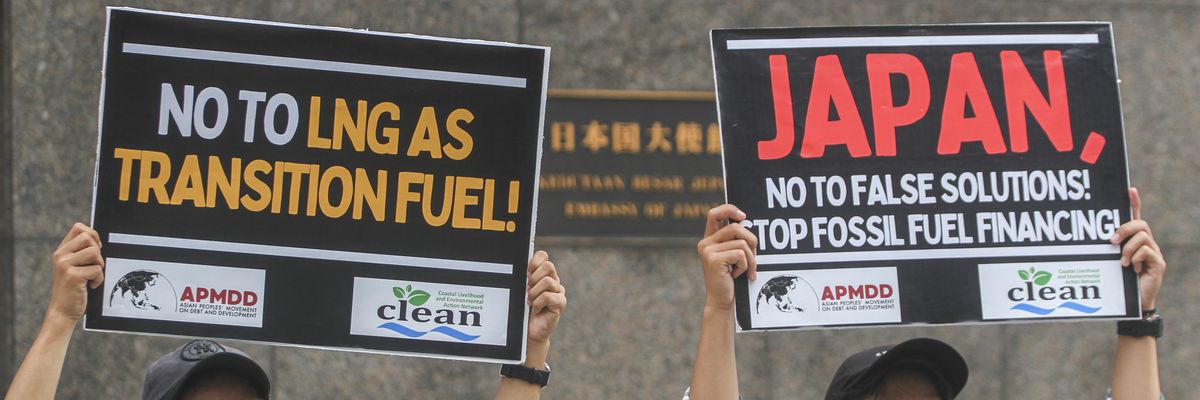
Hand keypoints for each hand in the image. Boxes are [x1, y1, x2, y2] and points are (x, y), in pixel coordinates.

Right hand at [47, 223, 104, 322]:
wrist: (63, 310)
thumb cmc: (74, 288)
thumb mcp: (75, 266)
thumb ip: (82, 252)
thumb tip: (100, 240)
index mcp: (62, 250)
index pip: (78, 228)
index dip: (93, 234)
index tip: (96, 248)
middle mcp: (60, 255)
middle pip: (88, 237)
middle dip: (97, 252)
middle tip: (93, 266)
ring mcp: (65, 265)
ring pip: (94, 252)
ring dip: (99, 266)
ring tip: (91, 276)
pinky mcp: (72, 275)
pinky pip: (97, 270)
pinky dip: (99, 279)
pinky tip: (90, 286)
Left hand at [526, 250, 564, 343]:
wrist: (529, 330)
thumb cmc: (524, 310)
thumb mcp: (522, 291)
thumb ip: (525, 278)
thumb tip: (523, 269)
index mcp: (544, 274)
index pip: (543, 256)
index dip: (534, 262)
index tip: (526, 272)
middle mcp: (553, 280)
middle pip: (548, 266)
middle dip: (534, 277)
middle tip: (528, 289)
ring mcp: (559, 292)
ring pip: (548, 281)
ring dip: (534, 292)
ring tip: (530, 301)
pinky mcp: (561, 303)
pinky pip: (549, 296)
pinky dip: (538, 302)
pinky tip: (536, 308)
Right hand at [697, 204, 756, 310]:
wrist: (722, 301)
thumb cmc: (730, 279)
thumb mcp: (732, 256)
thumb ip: (735, 241)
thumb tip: (748, 224)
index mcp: (709, 239)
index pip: (714, 214)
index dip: (729, 209)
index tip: (743, 216)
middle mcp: (705, 243)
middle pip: (736, 227)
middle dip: (752, 242)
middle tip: (753, 258)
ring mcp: (708, 251)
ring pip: (742, 242)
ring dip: (751, 259)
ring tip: (747, 270)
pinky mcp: (713, 259)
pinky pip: (740, 254)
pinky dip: (745, 266)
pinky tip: (738, 275)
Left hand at [1110, 188, 1164, 309]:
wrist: (1134, 303)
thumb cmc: (1120, 281)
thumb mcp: (1111, 261)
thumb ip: (1110, 248)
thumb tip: (1101, 238)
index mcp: (1135, 241)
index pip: (1136, 217)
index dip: (1134, 203)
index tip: (1129, 189)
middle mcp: (1147, 244)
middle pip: (1140, 224)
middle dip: (1124, 228)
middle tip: (1112, 241)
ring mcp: (1154, 253)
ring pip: (1143, 237)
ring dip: (1128, 248)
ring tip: (1122, 262)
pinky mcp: (1159, 263)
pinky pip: (1147, 251)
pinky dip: (1136, 258)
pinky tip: (1132, 268)